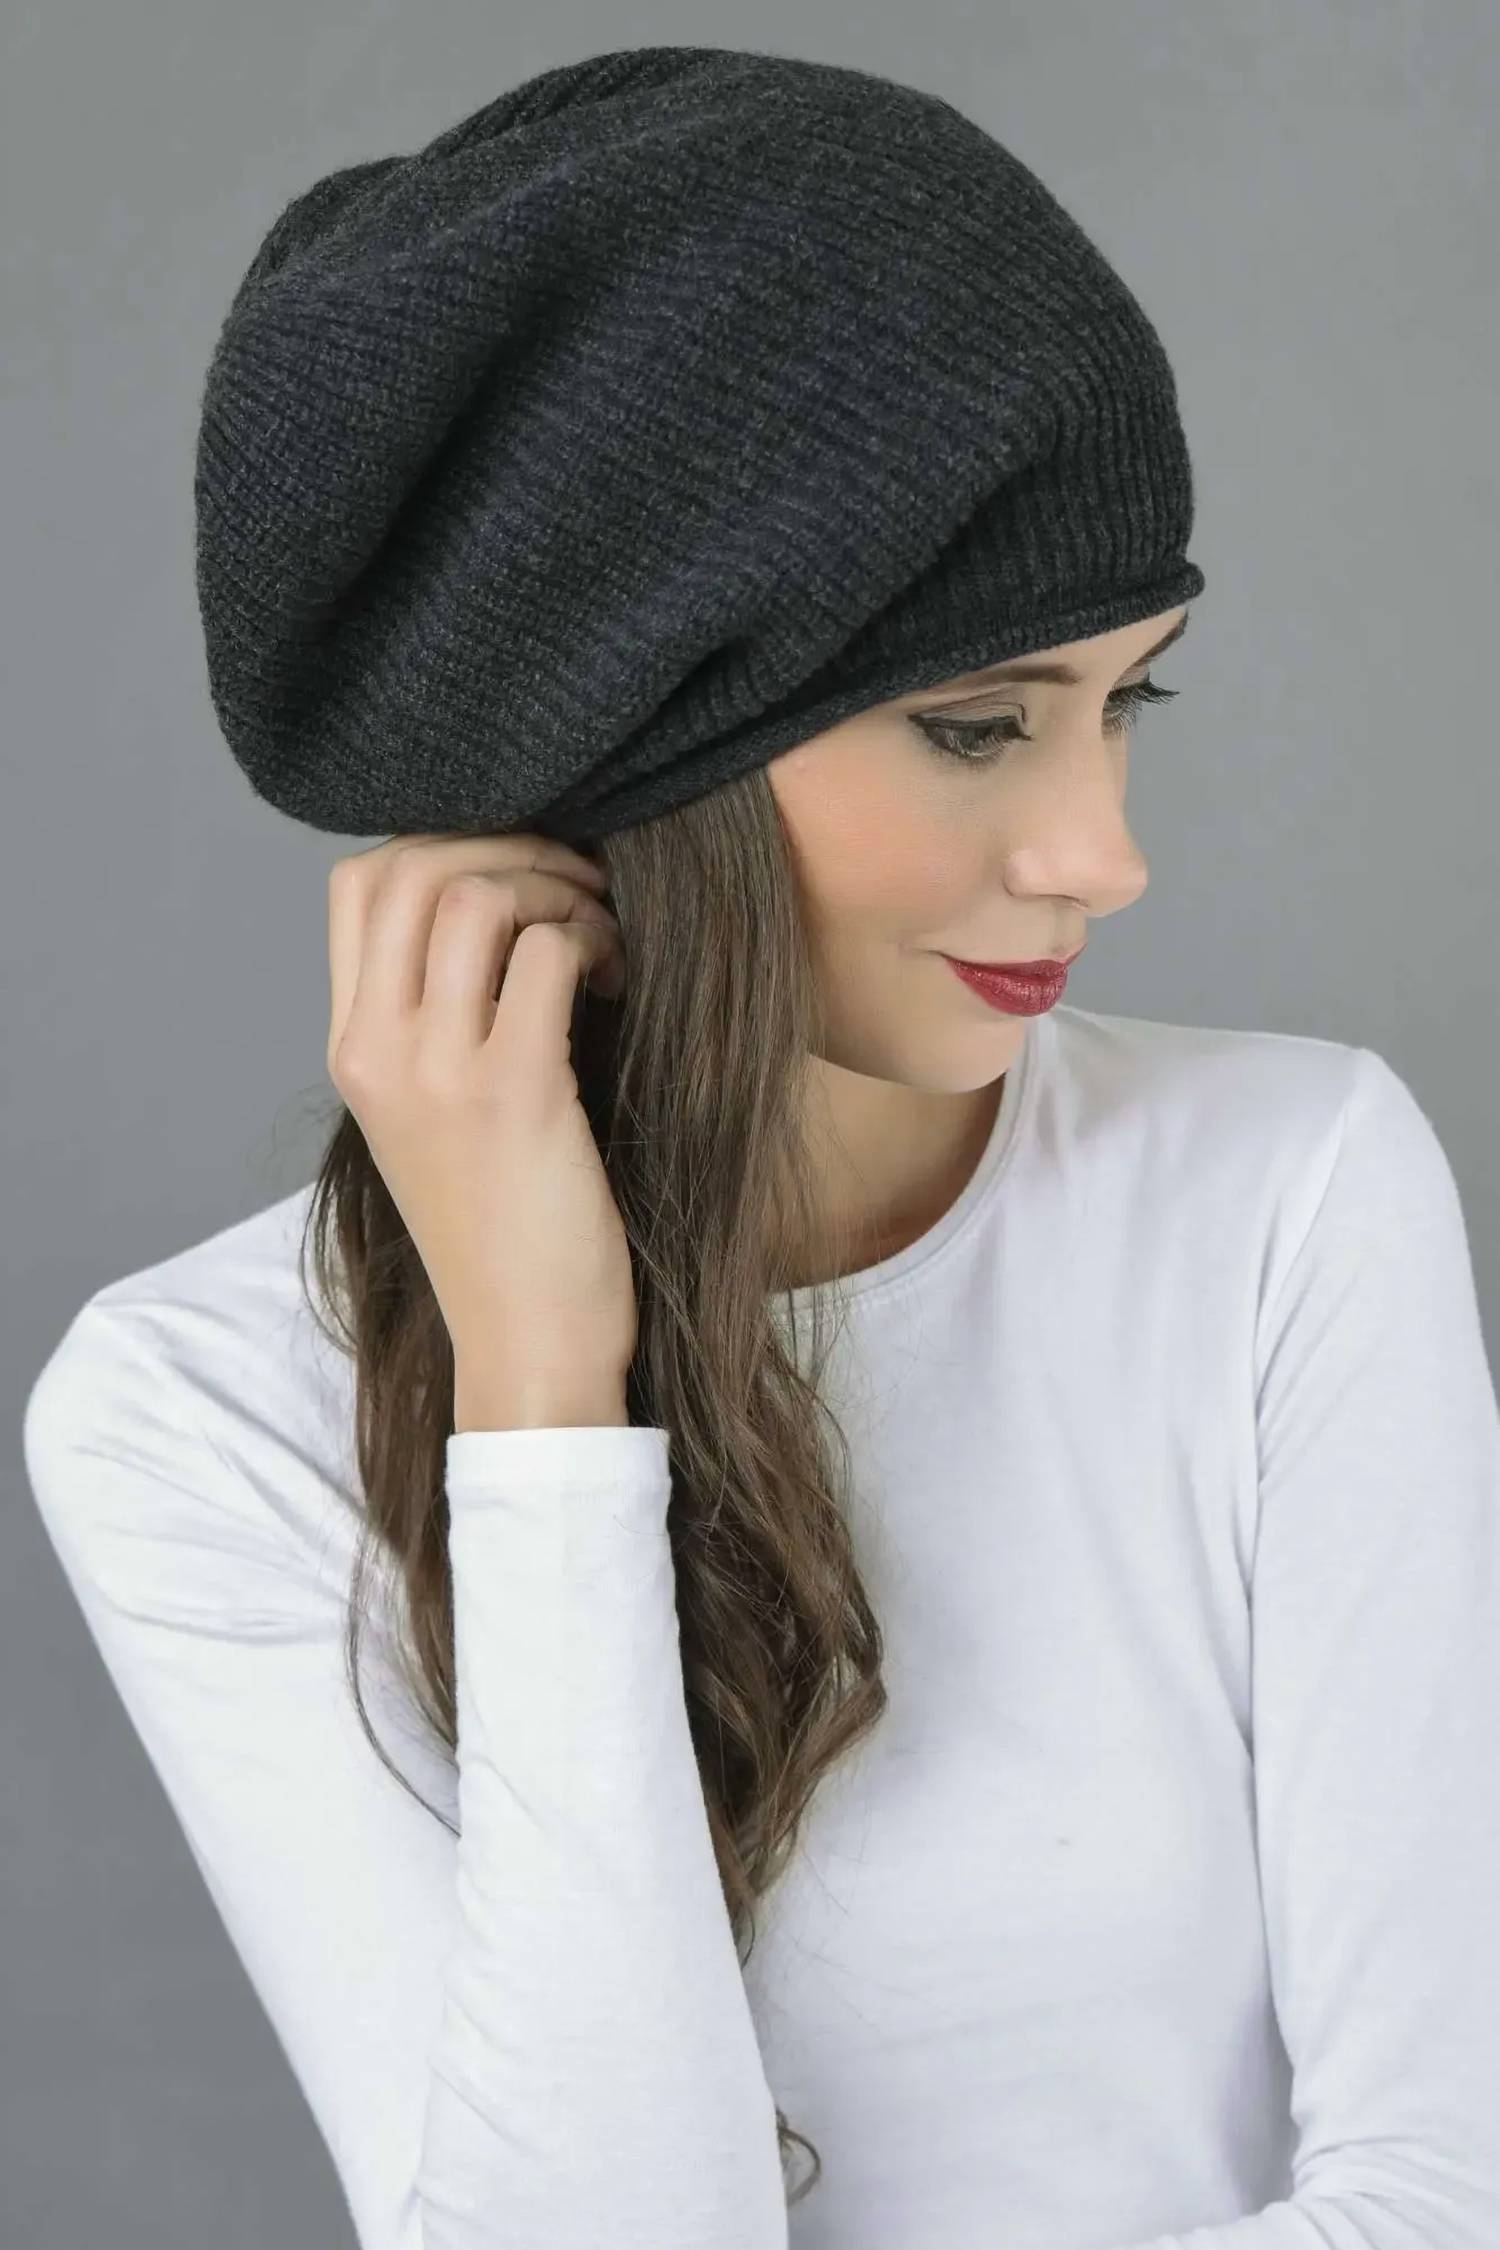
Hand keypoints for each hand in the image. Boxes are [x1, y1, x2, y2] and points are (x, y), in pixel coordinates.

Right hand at [325, 830, 636, 1396]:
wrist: (527, 1343)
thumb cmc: (504, 1226)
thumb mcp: (433, 1115)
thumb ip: (437, 1017)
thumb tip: (498, 900)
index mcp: (350, 1049)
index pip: (358, 884)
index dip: (445, 845)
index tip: (517, 876)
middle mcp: (375, 1050)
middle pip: (414, 866)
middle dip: (510, 846)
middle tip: (576, 883)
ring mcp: (436, 1071)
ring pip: (478, 894)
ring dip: (558, 888)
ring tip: (600, 933)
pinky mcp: (513, 1092)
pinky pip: (549, 952)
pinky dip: (593, 939)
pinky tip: (619, 978)